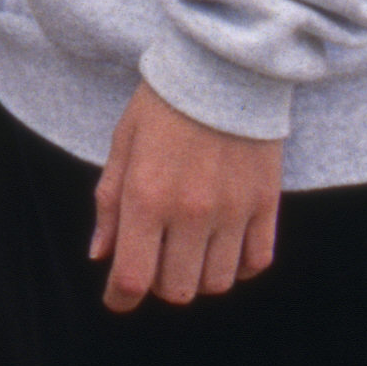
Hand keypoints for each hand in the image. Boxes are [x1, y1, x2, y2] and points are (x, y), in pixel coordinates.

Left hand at [89, 83, 285, 313]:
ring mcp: (233, 210)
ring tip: (190, 253)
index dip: (120, 299)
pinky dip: (239, 266)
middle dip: (159, 284)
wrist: (223, 66)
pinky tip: (225, 248)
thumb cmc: (163, 103)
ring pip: (216, 282)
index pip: (133, 278)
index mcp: (147, 197)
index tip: (118, 298)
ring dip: (198, 277)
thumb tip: (101, 255)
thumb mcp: (123, 145)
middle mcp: (191, 212)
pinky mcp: (265, 203)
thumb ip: (110, 204)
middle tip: (155, 262)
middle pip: (176, 289)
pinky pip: (256, 261)